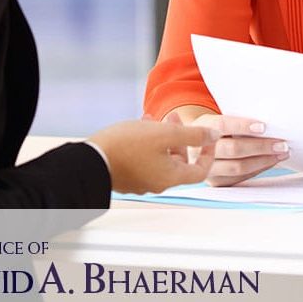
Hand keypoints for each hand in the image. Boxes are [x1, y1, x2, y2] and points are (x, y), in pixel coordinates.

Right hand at [88, 118, 216, 193]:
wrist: (88, 160)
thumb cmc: (126, 147)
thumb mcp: (165, 133)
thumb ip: (193, 134)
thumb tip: (214, 135)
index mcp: (170, 177)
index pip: (200, 171)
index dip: (208, 153)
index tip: (207, 137)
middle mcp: (157, 183)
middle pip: (179, 161)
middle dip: (181, 137)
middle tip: (174, 118)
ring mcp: (140, 181)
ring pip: (160, 157)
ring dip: (162, 136)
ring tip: (154, 118)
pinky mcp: (126, 175)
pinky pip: (144, 158)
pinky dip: (148, 142)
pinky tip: (140, 125)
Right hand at [183, 111, 289, 186]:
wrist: (195, 147)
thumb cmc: (215, 130)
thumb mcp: (219, 119)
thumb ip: (236, 120)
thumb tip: (268, 125)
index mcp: (200, 128)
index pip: (222, 126)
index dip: (242, 126)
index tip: (264, 127)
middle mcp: (199, 150)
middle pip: (233, 149)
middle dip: (261, 147)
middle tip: (282, 143)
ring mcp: (206, 168)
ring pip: (238, 167)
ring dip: (264, 161)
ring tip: (281, 153)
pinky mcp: (215, 182)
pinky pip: (240, 178)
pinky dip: (258, 170)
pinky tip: (270, 162)